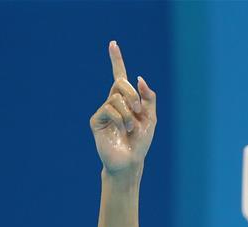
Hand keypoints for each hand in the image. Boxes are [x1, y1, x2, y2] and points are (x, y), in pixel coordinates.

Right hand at [89, 41, 156, 175]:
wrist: (130, 161)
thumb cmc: (141, 142)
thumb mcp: (151, 118)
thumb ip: (148, 98)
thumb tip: (138, 78)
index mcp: (126, 101)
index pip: (120, 77)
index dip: (116, 60)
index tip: (113, 44)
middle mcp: (113, 103)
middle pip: (121, 83)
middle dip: (133, 96)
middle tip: (138, 112)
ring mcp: (103, 111)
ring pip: (116, 98)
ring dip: (129, 113)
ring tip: (131, 127)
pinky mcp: (96, 120)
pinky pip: (109, 109)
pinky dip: (120, 119)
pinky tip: (122, 130)